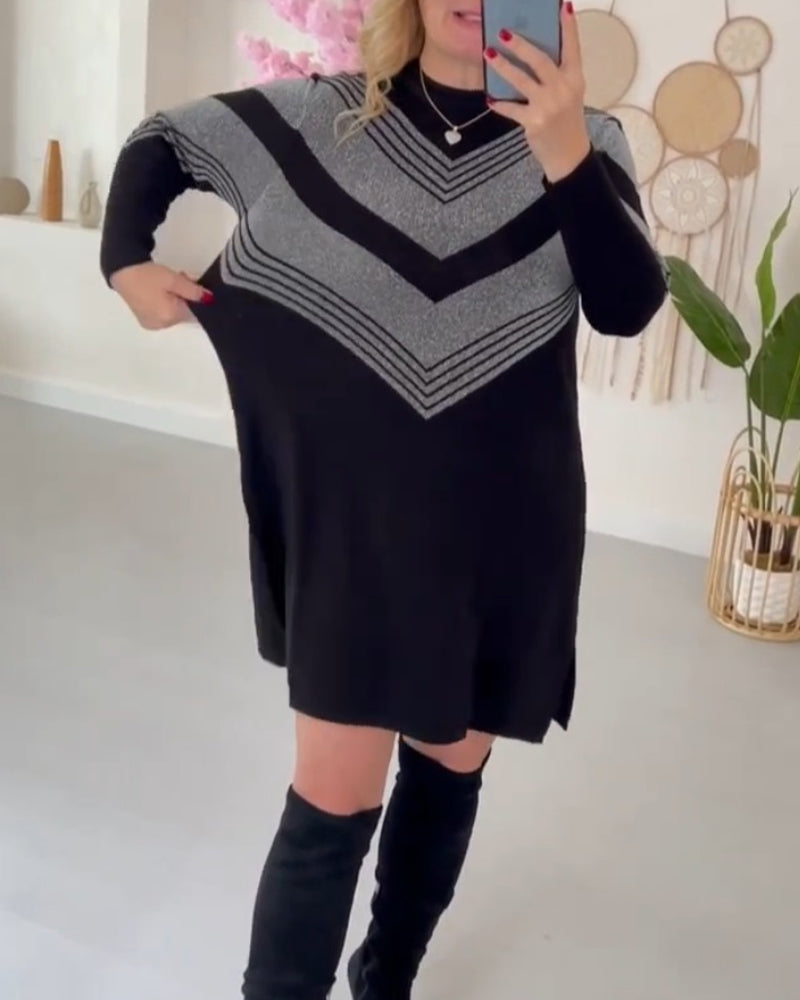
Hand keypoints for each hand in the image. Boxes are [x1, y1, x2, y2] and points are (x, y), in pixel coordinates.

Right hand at [110, 262, 212, 329]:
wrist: (121, 269)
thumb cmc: (148, 275)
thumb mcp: (174, 280)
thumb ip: (194, 291)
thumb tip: (209, 299)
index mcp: (170, 317)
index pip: (193, 311)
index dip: (193, 296)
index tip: (189, 282)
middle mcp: (161, 325)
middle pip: (182, 312)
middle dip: (183, 296)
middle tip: (177, 278)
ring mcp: (151, 323)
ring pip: (172, 312)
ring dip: (173, 299)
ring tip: (165, 282)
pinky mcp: (143, 318)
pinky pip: (161, 312)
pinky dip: (163, 302)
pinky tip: (157, 290)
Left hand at [485, 2, 589, 181]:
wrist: (569, 155)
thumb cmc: (567, 120)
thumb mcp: (570, 93)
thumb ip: (557, 74)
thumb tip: (531, 52)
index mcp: (575, 78)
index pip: (572, 46)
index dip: (568, 26)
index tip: (562, 4)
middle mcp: (563, 89)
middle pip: (540, 60)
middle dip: (520, 45)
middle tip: (503, 31)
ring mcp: (548, 106)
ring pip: (521, 80)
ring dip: (502, 66)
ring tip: (488, 54)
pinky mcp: (533, 122)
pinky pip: (511, 108)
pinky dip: (499, 103)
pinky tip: (489, 99)